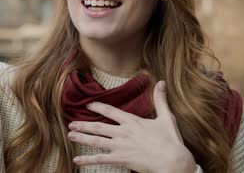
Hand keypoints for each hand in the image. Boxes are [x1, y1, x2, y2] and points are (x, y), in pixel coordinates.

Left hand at [68, 81, 196, 172]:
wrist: (173, 160)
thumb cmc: (170, 140)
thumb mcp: (166, 117)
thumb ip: (160, 100)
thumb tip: (162, 82)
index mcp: (132, 121)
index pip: (111, 111)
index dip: (98, 107)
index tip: (88, 105)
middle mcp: (123, 132)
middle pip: (99, 126)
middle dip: (84, 124)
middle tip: (71, 123)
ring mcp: (120, 146)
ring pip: (96, 141)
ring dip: (82, 138)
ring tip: (70, 135)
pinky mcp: (121, 159)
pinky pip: (100, 159)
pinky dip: (88, 159)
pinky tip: (77, 159)